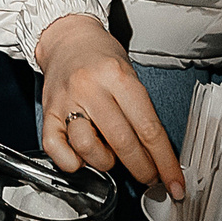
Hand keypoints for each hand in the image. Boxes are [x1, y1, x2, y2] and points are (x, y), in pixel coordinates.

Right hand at [35, 14, 186, 199]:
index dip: (164, 161)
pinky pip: (56, 148)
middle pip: (122, 142)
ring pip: (87, 148)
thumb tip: (157, 155)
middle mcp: (90, 88)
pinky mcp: (48, 111)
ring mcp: (66, 101)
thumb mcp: (130, 74)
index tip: (173, 182)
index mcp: (117, 76)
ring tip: (110, 154)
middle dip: (142, 168)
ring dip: (105, 162)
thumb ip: (141, 112)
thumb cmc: (101, 57)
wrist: (67, 37)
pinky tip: (82, 157)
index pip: (148, 128)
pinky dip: (71, 161)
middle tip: (149, 177)